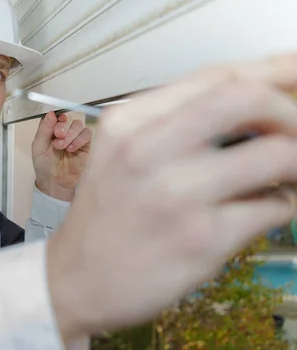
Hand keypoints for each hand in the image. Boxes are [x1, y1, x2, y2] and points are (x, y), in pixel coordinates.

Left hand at [32, 112, 93, 200]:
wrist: (55, 183)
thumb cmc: (45, 166)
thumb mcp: (39, 147)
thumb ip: (44, 130)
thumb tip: (50, 113)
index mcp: (51, 129)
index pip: (57, 115)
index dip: (58, 117)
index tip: (56, 122)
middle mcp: (64, 131)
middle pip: (68, 118)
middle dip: (63, 127)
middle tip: (58, 137)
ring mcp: (75, 137)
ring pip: (78, 124)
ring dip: (71, 134)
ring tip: (63, 147)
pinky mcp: (86, 145)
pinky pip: (88, 134)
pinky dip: (80, 139)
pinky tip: (72, 148)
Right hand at [46, 54, 296, 341]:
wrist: (76, 280)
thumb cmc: (104, 217)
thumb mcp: (119, 153)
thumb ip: (171, 123)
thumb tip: (247, 101)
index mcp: (127, 122)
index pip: (214, 75)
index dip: (271, 69)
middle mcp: (147, 150)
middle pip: (247, 98)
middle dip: (289, 110)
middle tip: (295, 130)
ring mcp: (175, 195)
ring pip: (276, 154)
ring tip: (287, 175)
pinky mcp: (201, 239)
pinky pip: (273, 207)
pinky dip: (283, 204)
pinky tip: (264, 209)